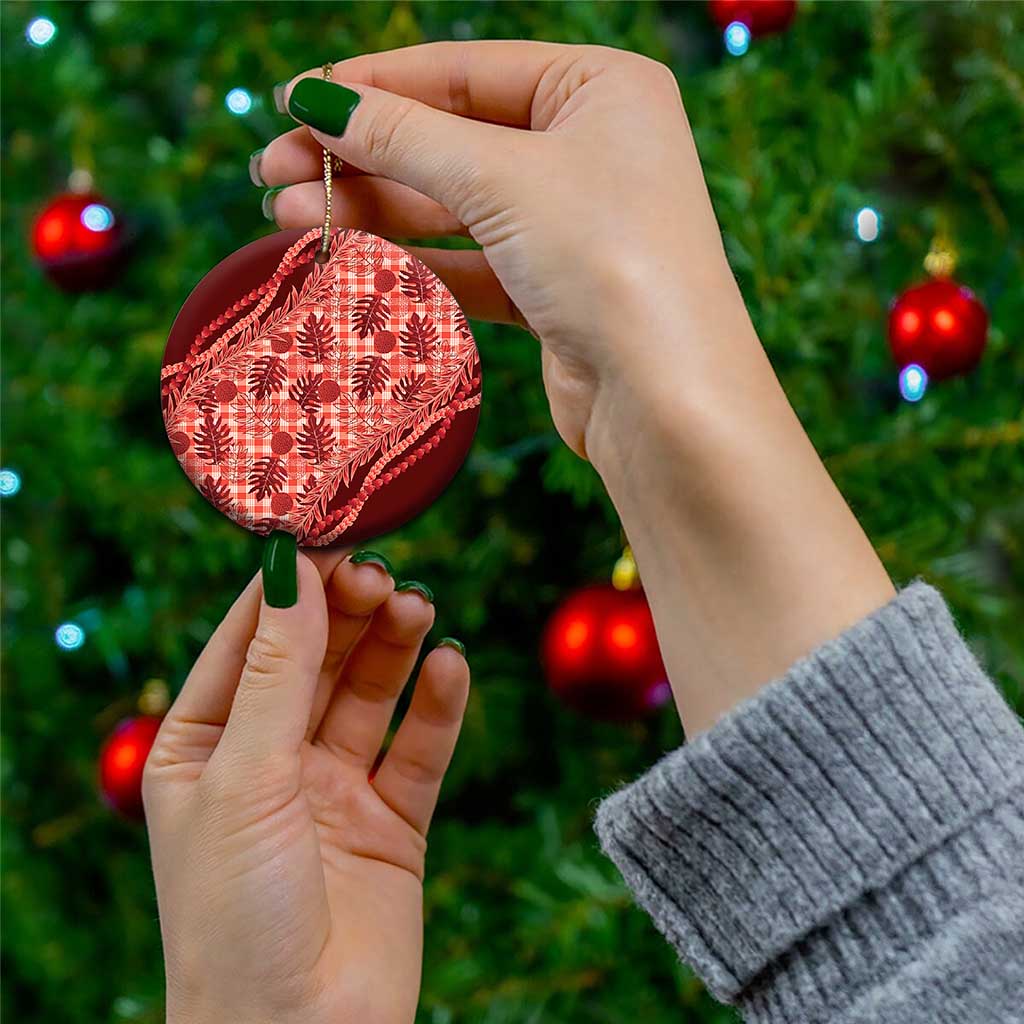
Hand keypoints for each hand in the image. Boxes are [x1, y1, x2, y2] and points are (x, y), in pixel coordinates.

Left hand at [144, 542, 468, 1023]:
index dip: (288, 588)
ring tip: (418, 608)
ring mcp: (333, 790)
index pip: (248, 642)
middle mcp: (270, 761)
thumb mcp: (245, 777)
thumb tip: (291, 570)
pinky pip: (419, 748)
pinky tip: (450, 666)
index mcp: (205, 747)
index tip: (328, 533)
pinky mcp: (392, 822)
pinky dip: (438, 705)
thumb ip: (277, 673)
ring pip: (370, 694)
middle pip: (316, 659)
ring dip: (394, 646)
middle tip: (383, 574)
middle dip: (348, 613)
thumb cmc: (235, 916)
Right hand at [258, 42, 892, 735]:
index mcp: (600, 88)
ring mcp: (573, 223)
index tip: (293, 103)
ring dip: (372, 210)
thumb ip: (403, 136)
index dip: (373, 86)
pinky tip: (347, 259)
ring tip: (288, 215)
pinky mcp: (554, 290)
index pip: (464, 70)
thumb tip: (315, 101)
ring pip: (453, 206)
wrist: (667, 399)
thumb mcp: (500, 178)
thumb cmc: (610, 261)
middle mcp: (591, 149)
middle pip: (451, 140)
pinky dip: (411, 260)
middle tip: (272, 172)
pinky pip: (469, 261)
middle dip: (361, 157)